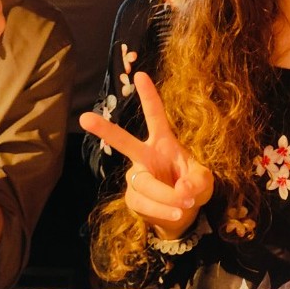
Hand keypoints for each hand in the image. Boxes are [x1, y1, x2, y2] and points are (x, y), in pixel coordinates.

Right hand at [79, 71, 212, 238]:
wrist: (183, 213)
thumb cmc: (193, 187)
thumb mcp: (205, 181)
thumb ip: (198, 181)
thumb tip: (182, 189)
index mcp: (163, 142)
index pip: (155, 116)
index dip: (148, 96)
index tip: (140, 74)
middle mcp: (144, 155)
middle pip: (124, 142)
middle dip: (105, 130)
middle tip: (84, 118)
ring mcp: (136, 176)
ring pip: (146, 184)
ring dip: (168, 196)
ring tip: (185, 203)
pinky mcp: (132, 198)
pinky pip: (145, 204)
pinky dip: (164, 210)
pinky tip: (176, 212)